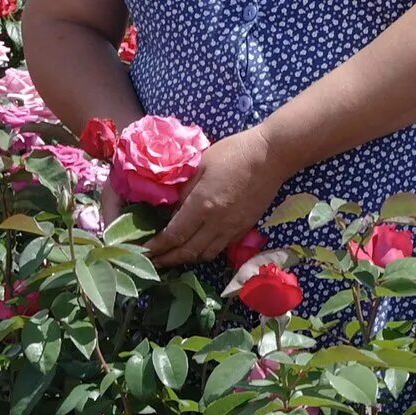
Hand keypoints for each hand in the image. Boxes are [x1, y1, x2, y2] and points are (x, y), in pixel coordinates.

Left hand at [145, 127, 289, 267]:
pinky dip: (205, 252)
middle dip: (167, 259)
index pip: (174, 235)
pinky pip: (221, 247)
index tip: (143, 250)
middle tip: (151, 262)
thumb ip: (185, 190)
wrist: (272, 156)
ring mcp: (233, 228)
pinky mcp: (245, 227)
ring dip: (186, 259)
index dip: (157, 246)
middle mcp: (217, 223)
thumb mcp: (201, 164)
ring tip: (172, 258)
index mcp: (203, 205)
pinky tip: (198, 247)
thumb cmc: (234, 153)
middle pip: (188, 251)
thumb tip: (174, 210)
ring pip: (205, 254)